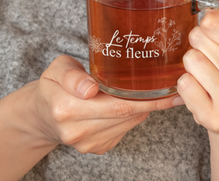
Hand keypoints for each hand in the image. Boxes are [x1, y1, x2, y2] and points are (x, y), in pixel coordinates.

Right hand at [33, 55, 175, 154]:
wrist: (43, 114)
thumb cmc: (54, 84)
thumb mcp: (57, 69)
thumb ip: (71, 75)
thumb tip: (90, 88)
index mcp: (65, 107)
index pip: (115, 104)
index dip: (145, 97)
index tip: (167, 88)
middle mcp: (76, 131)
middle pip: (125, 114)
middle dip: (153, 102)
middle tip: (175, 88)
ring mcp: (87, 144)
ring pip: (127, 123)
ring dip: (145, 108)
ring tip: (161, 91)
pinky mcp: (96, 149)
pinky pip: (123, 130)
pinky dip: (134, 116)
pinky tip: (139, 102)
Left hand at [176, 0, 218, 139]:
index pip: (213, 20)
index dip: (208, 24)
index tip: (216, 33)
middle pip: (197, 39)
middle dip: (200, 44)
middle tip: (214, 57)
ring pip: (189, 61)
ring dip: (193, 65)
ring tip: (210, 74)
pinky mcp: (214, 119)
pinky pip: (183, 85)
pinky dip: (188, 86)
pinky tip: (204, 91)